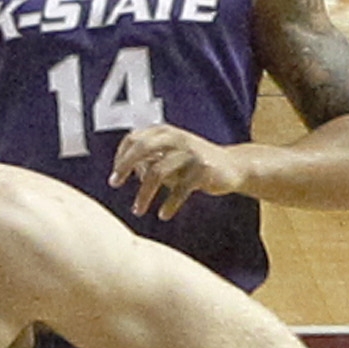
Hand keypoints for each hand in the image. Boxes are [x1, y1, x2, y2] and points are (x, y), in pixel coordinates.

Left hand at [112, 125, 244, 220]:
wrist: (234, 167)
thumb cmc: (195, 163)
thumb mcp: (170, 156)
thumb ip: (148, 159)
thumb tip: (125, 169)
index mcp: (167, 132)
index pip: (134, 138)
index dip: (121, 157)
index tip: (115, 176)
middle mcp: (178, 138)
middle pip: (142, 147)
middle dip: (124, 166)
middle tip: (114, 184)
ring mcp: (191, 152)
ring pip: (157, 172)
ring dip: (144, 194)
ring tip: (137, 211)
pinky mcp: (204, 169)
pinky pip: (180, 189)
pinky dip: (170, 204)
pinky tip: (164, 215)